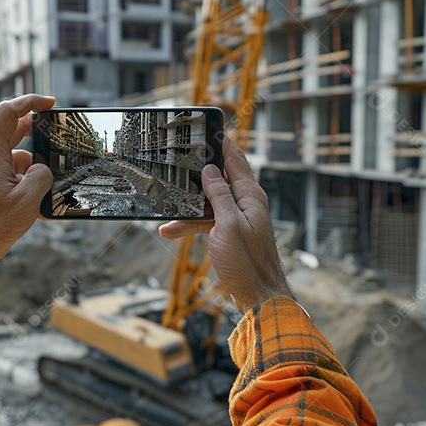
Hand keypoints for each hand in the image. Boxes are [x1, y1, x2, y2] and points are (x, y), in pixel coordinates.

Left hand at [0, 94, 54, 278]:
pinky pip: (18, 170)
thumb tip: (43, 168)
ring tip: (46, 185)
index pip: (9, 111)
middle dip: (38, 131)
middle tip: (58, 137)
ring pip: (20, 152)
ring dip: (36, 164)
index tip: (51, 103)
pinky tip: (39, 201)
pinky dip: (31, 180)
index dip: (30, 101)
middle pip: (15, 127)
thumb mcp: (28, 199)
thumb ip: (42, 175)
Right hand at [159, 137, 291, 313]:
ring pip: (210, 202)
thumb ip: (219, 195)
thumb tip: (210, 171)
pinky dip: (191, 224)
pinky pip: (208, 221)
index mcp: (250, 196)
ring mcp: (239, 219)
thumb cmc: (247, 263)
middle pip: (220, 178)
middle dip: (198, 171)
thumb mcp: (228, 225)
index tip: (208, 128)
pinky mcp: (231, 234)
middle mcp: (246, 203)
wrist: (258, 297)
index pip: (236, 160)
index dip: (222, 143)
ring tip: (166, 205)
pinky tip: (170, 230)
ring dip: (189, 205)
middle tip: (178, 159)